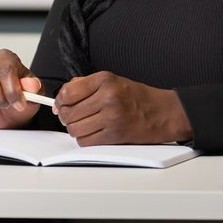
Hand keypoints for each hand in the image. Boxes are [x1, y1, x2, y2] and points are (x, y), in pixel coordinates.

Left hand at [54, 71, 191, 145]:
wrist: (163, 112)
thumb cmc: (136, 97)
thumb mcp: (111, 80)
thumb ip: (84, 86)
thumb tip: (60, 100)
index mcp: (105, 80)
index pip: (68, 92)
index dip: (59, 101)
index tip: (60, 104)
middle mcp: (108, 97)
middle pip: (69, 113)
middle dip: (66, 116)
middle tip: (71, 116)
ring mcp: (112, 118)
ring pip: (75, 129)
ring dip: (75, 129)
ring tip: (84, 124)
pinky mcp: (115, 136)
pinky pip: (86, 142)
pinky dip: (84, 139)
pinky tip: (92, 132)